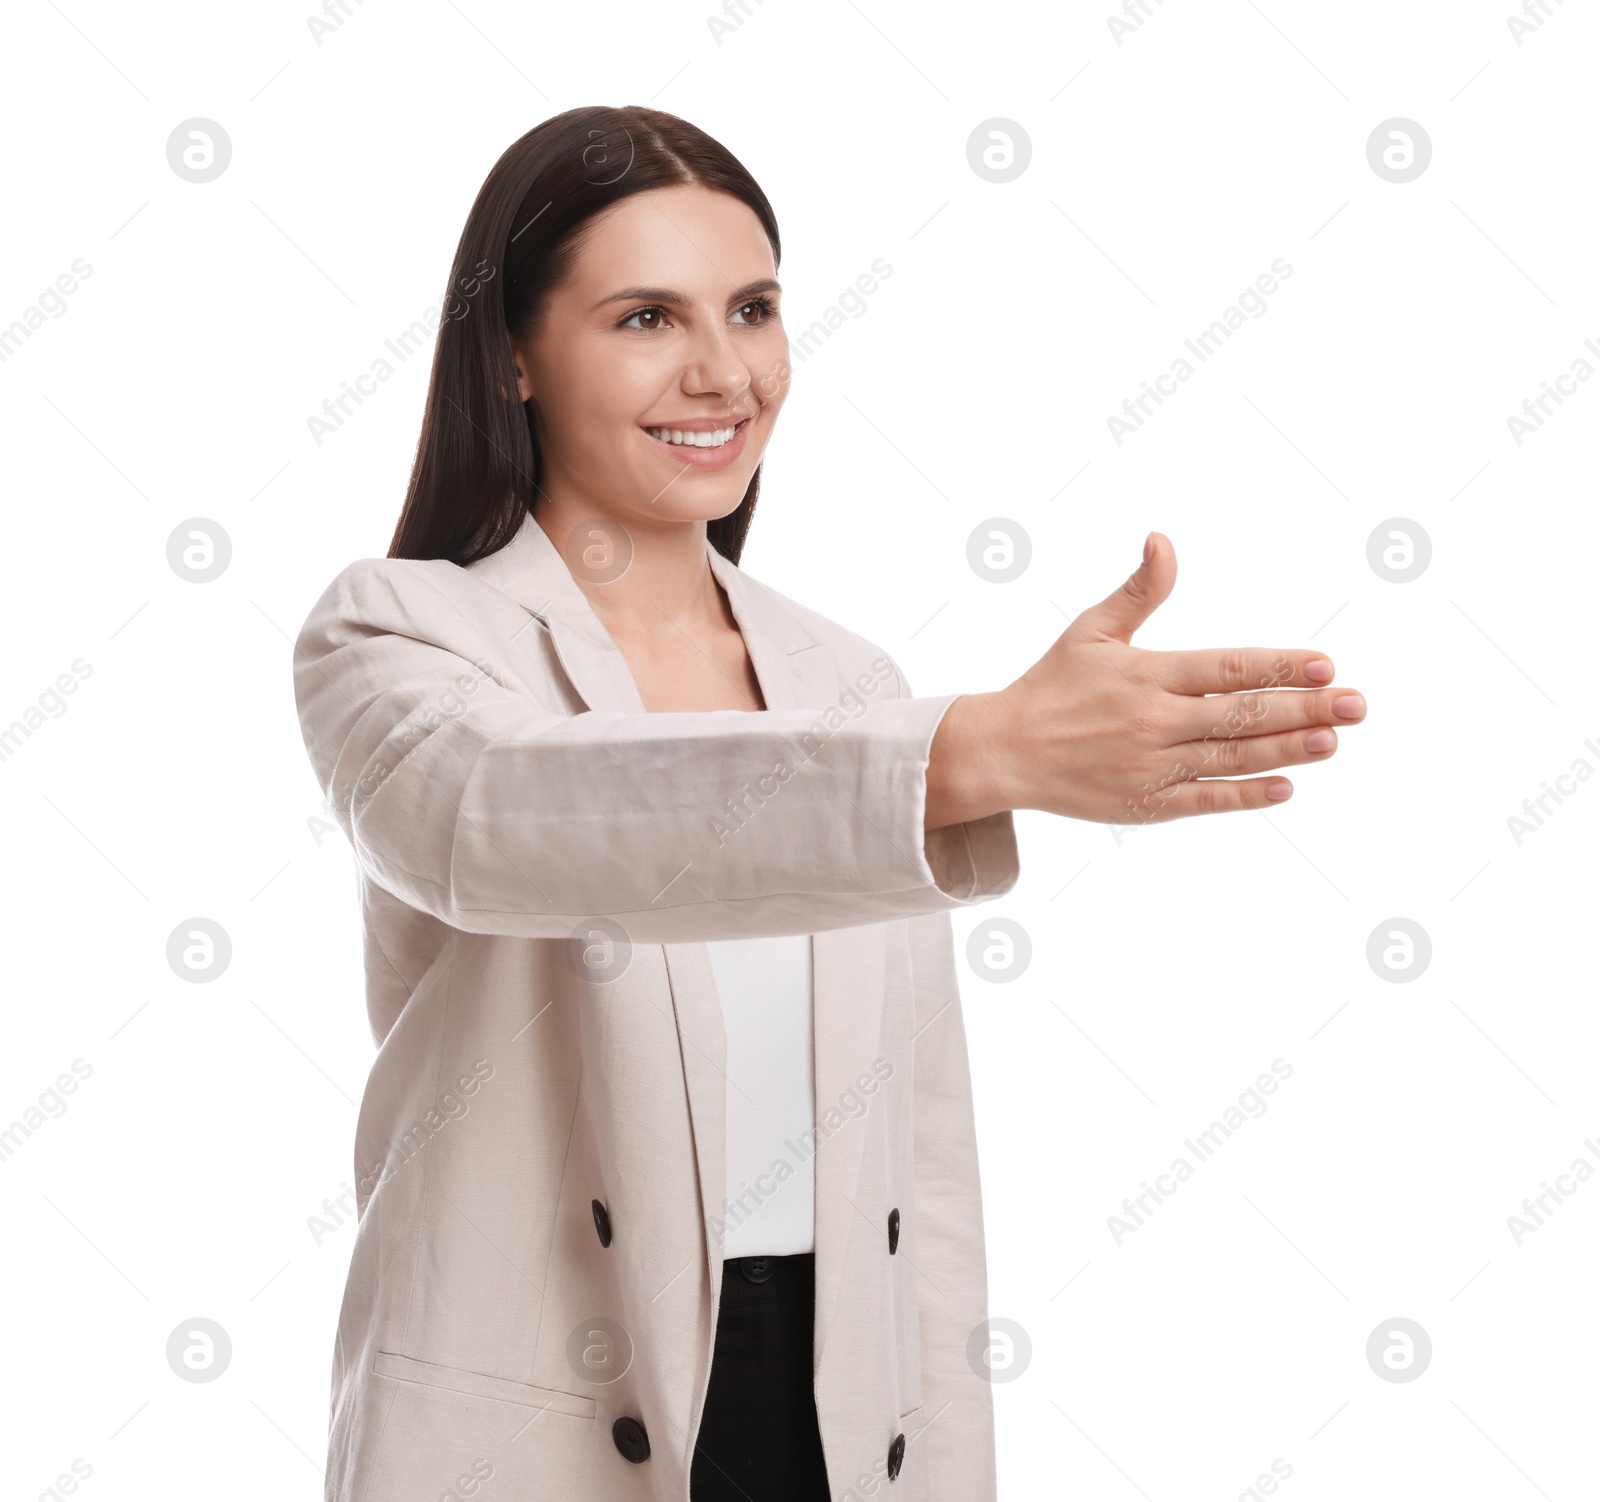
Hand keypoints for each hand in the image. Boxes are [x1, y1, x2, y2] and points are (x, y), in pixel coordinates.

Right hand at [924, 532, 1366, 827]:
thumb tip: (1163, 540)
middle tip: (1356, 705)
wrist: (1001, 752)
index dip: (1278, 666)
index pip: (1226, 667)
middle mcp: (1151, 720)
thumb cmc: (1051, 685)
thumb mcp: (1091, 629)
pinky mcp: (1142, 804)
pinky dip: (1244, 795)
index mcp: (1145, 673)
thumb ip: (1139, 590)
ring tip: (1332, 741)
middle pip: (1240, 714)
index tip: (1326, 664)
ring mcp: (1148, 765)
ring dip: (1286, 750)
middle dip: (1303, 708)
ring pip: (1230, 757)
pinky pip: (1203, 800)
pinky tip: (1284, 787)